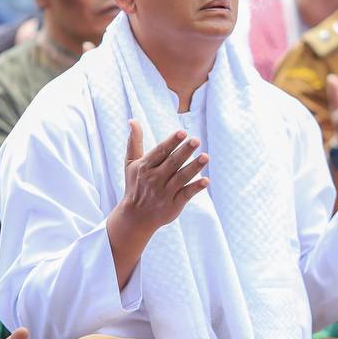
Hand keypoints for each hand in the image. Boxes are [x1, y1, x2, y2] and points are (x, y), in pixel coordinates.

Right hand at [117, 121, 208, 235]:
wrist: (135, 217)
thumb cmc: (135, 185)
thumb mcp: (131, 164)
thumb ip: (134, 142)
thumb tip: (133, 121)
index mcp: (145, 167)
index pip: (160, 152)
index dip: (171, 142)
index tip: (182, 133)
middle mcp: (154, 179)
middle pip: (172, 163)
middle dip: (184, 151)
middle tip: (196, 140)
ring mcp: (164, 193)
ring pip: (181, 178)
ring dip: (193, 167)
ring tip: (205, 157)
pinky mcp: (173, 205)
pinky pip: (186, 195)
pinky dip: (195, 188)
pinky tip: (206, 180)